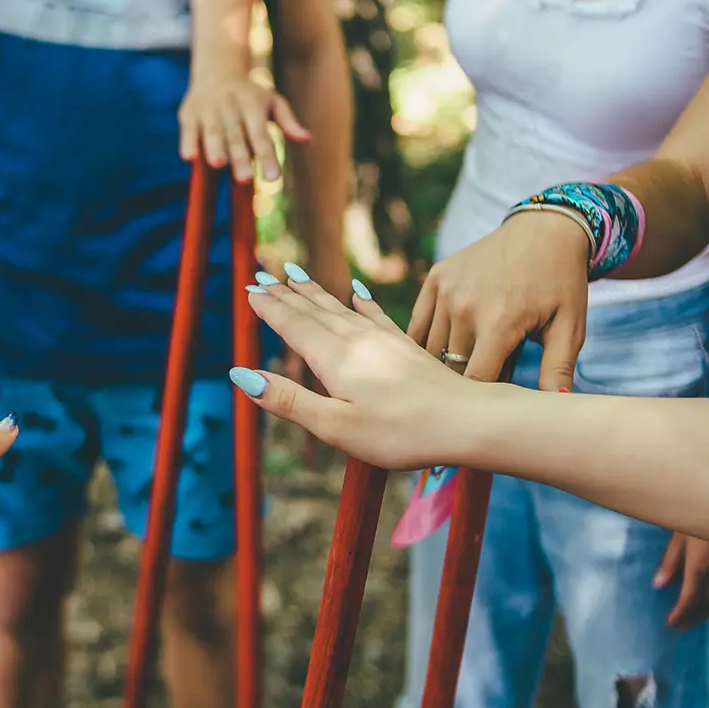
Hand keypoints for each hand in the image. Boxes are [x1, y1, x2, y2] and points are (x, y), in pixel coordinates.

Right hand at [179, 71, 309, 182]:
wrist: (217, 70)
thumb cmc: (250, 95)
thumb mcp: (273, 102)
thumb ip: (288, 121)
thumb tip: (307, 139)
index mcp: (253, 104)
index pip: (261, 134)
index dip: (266, 156)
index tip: (272, 178)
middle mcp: (230, 106)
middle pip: (236, 136)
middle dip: (240, 157)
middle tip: (245, 179)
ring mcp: (208, 109)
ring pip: (212, 132)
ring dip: (214, 148)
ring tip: (218, 165)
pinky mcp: (189, 113)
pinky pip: (188, 130)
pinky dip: (188, 142)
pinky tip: (189, 157)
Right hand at [232, 265, 488, 469]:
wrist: (467, 421)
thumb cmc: (399, 433)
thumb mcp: (335, 426)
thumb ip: (289, 400)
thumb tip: (241, 375)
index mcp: (334, 359)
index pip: (293, 326)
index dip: (269, 308)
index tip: (248, 290)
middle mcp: (356, 340)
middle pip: (313, 311)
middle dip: (285, 294)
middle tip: (262, 275)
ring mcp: (383, 340)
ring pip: (340, 307)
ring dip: (314, 292)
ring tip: (296, 274)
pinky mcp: (405, 346)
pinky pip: (375, 314)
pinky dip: (361, 301)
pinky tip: (357, 290)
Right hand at [409, 210, 591, 388]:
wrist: (544, 230)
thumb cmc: (561, 283)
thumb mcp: (569, 328)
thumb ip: (558, 370)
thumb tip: (557, 405)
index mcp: (499, 322)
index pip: (475, 382)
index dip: (482, 402)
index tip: (492, 409)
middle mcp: (465, 306)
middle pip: (452, 367)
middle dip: (466, 384)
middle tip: (483, 387)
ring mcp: (446, 290)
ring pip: (430, 350)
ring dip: (444, 365)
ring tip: (464, 371)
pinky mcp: (436, 278)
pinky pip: (418, 325)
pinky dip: (424, 344)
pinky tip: (436, 356)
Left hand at [653, 534, 708, 630]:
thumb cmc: (700, 512)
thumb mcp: (679, 534)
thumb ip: (670, 561)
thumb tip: (658, 585)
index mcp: (699, 568)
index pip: (689, 600)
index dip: (680, 614)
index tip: (671, 624)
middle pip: (706, 604)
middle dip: (693, 617)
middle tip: (683, 627)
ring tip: (698, 619)